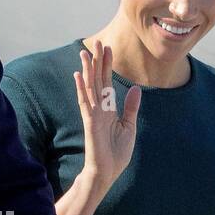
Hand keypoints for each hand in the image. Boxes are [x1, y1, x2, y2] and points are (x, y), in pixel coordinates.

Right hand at [75, 38, 140, 195]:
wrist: (107, 172)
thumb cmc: (116, 153)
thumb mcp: (130, 126)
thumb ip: (131, 107)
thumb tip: (136, 88)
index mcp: (108, 109)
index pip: (107, 82)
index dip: (107, 65)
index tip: (108, 48)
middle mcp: (99, 109)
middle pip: (97, 80)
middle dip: (97, 61)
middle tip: (96, 42)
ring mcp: (93, 115)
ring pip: (90, 87)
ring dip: (88, 70)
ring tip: (85, 52)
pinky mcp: (90, 123)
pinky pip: (85, 102)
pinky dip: (82, 88)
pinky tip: (78, 75)